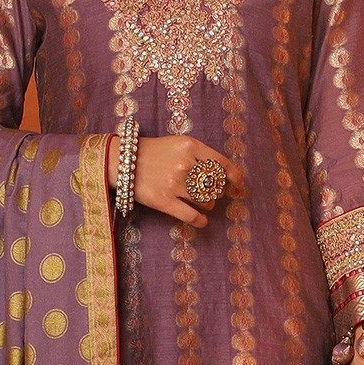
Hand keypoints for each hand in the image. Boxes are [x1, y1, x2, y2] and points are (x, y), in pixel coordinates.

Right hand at [107, 134, 244, 226]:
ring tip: (200, 200)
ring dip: (207, 203)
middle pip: (215, 184)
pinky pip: (191, 216)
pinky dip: (200, 220)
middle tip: (210, 191)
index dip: (236, 177)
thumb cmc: (154, 151)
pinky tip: (201, 221)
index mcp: (191, 146)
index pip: (223, 164)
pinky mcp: (164, 201)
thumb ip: (200, 155)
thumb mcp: (179, 143)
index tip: (240, 186)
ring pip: (205, 200)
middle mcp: (185, 164)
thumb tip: (224, 174)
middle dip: (216, 190)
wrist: (123, 161)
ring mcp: (175, 183)